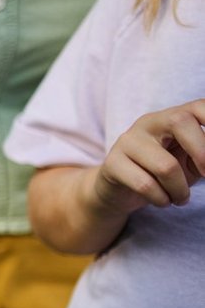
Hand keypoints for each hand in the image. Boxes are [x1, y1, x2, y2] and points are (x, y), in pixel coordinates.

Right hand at [91, 99, 204, 213]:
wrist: (119, 192)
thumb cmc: (162, 174)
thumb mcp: (191, 162)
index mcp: (172, 117)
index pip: (199, 107)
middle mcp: (148, 123)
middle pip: (179, 121)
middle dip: (202, 153)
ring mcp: (127, 141)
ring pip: (166, 166)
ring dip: (180, 190)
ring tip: (180, 198)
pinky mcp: (112, 163)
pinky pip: (145, 185)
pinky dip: (161, 199)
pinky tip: (162, 200)